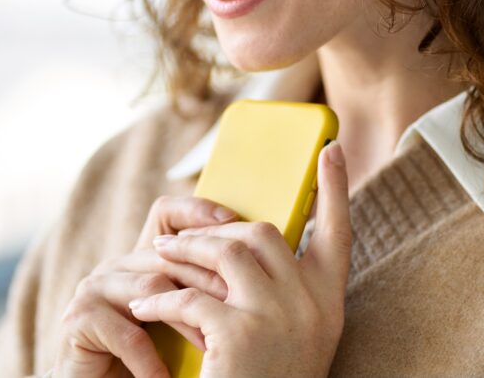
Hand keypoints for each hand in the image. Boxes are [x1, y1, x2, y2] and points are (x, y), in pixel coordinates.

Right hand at [51, 196, 240, 377]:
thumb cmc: (149, 360)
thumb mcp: (184, 319)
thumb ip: (206, 292)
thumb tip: (259, 271)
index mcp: (143, 258)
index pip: (167, 214)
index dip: (198, 209)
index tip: (234, 219)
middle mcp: (118, 265)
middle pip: (169, 254)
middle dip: (210, 277)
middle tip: (242, 302)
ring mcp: (94, 288)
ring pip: (151, 287)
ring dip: (185, 320)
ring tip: (211, 347)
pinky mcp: (78, 319)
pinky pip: (125, 333)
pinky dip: (150, 359)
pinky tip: (167, 377)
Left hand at [128, 141, 351, 377]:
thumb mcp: (292, 335)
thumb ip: (282, 292)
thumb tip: (245, 244)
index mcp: (329, 302)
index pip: (340, 231)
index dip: (335, 188)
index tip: (330, 149)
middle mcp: (314, 304)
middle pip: (263, 234)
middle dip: (217, 229)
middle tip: (183, 237)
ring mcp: (280, 316)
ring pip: (225, 253)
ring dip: (184, 254)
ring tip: (157, 259)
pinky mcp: (240, 334)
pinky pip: (190, 298)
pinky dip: (161, 301)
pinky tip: (144, 309)